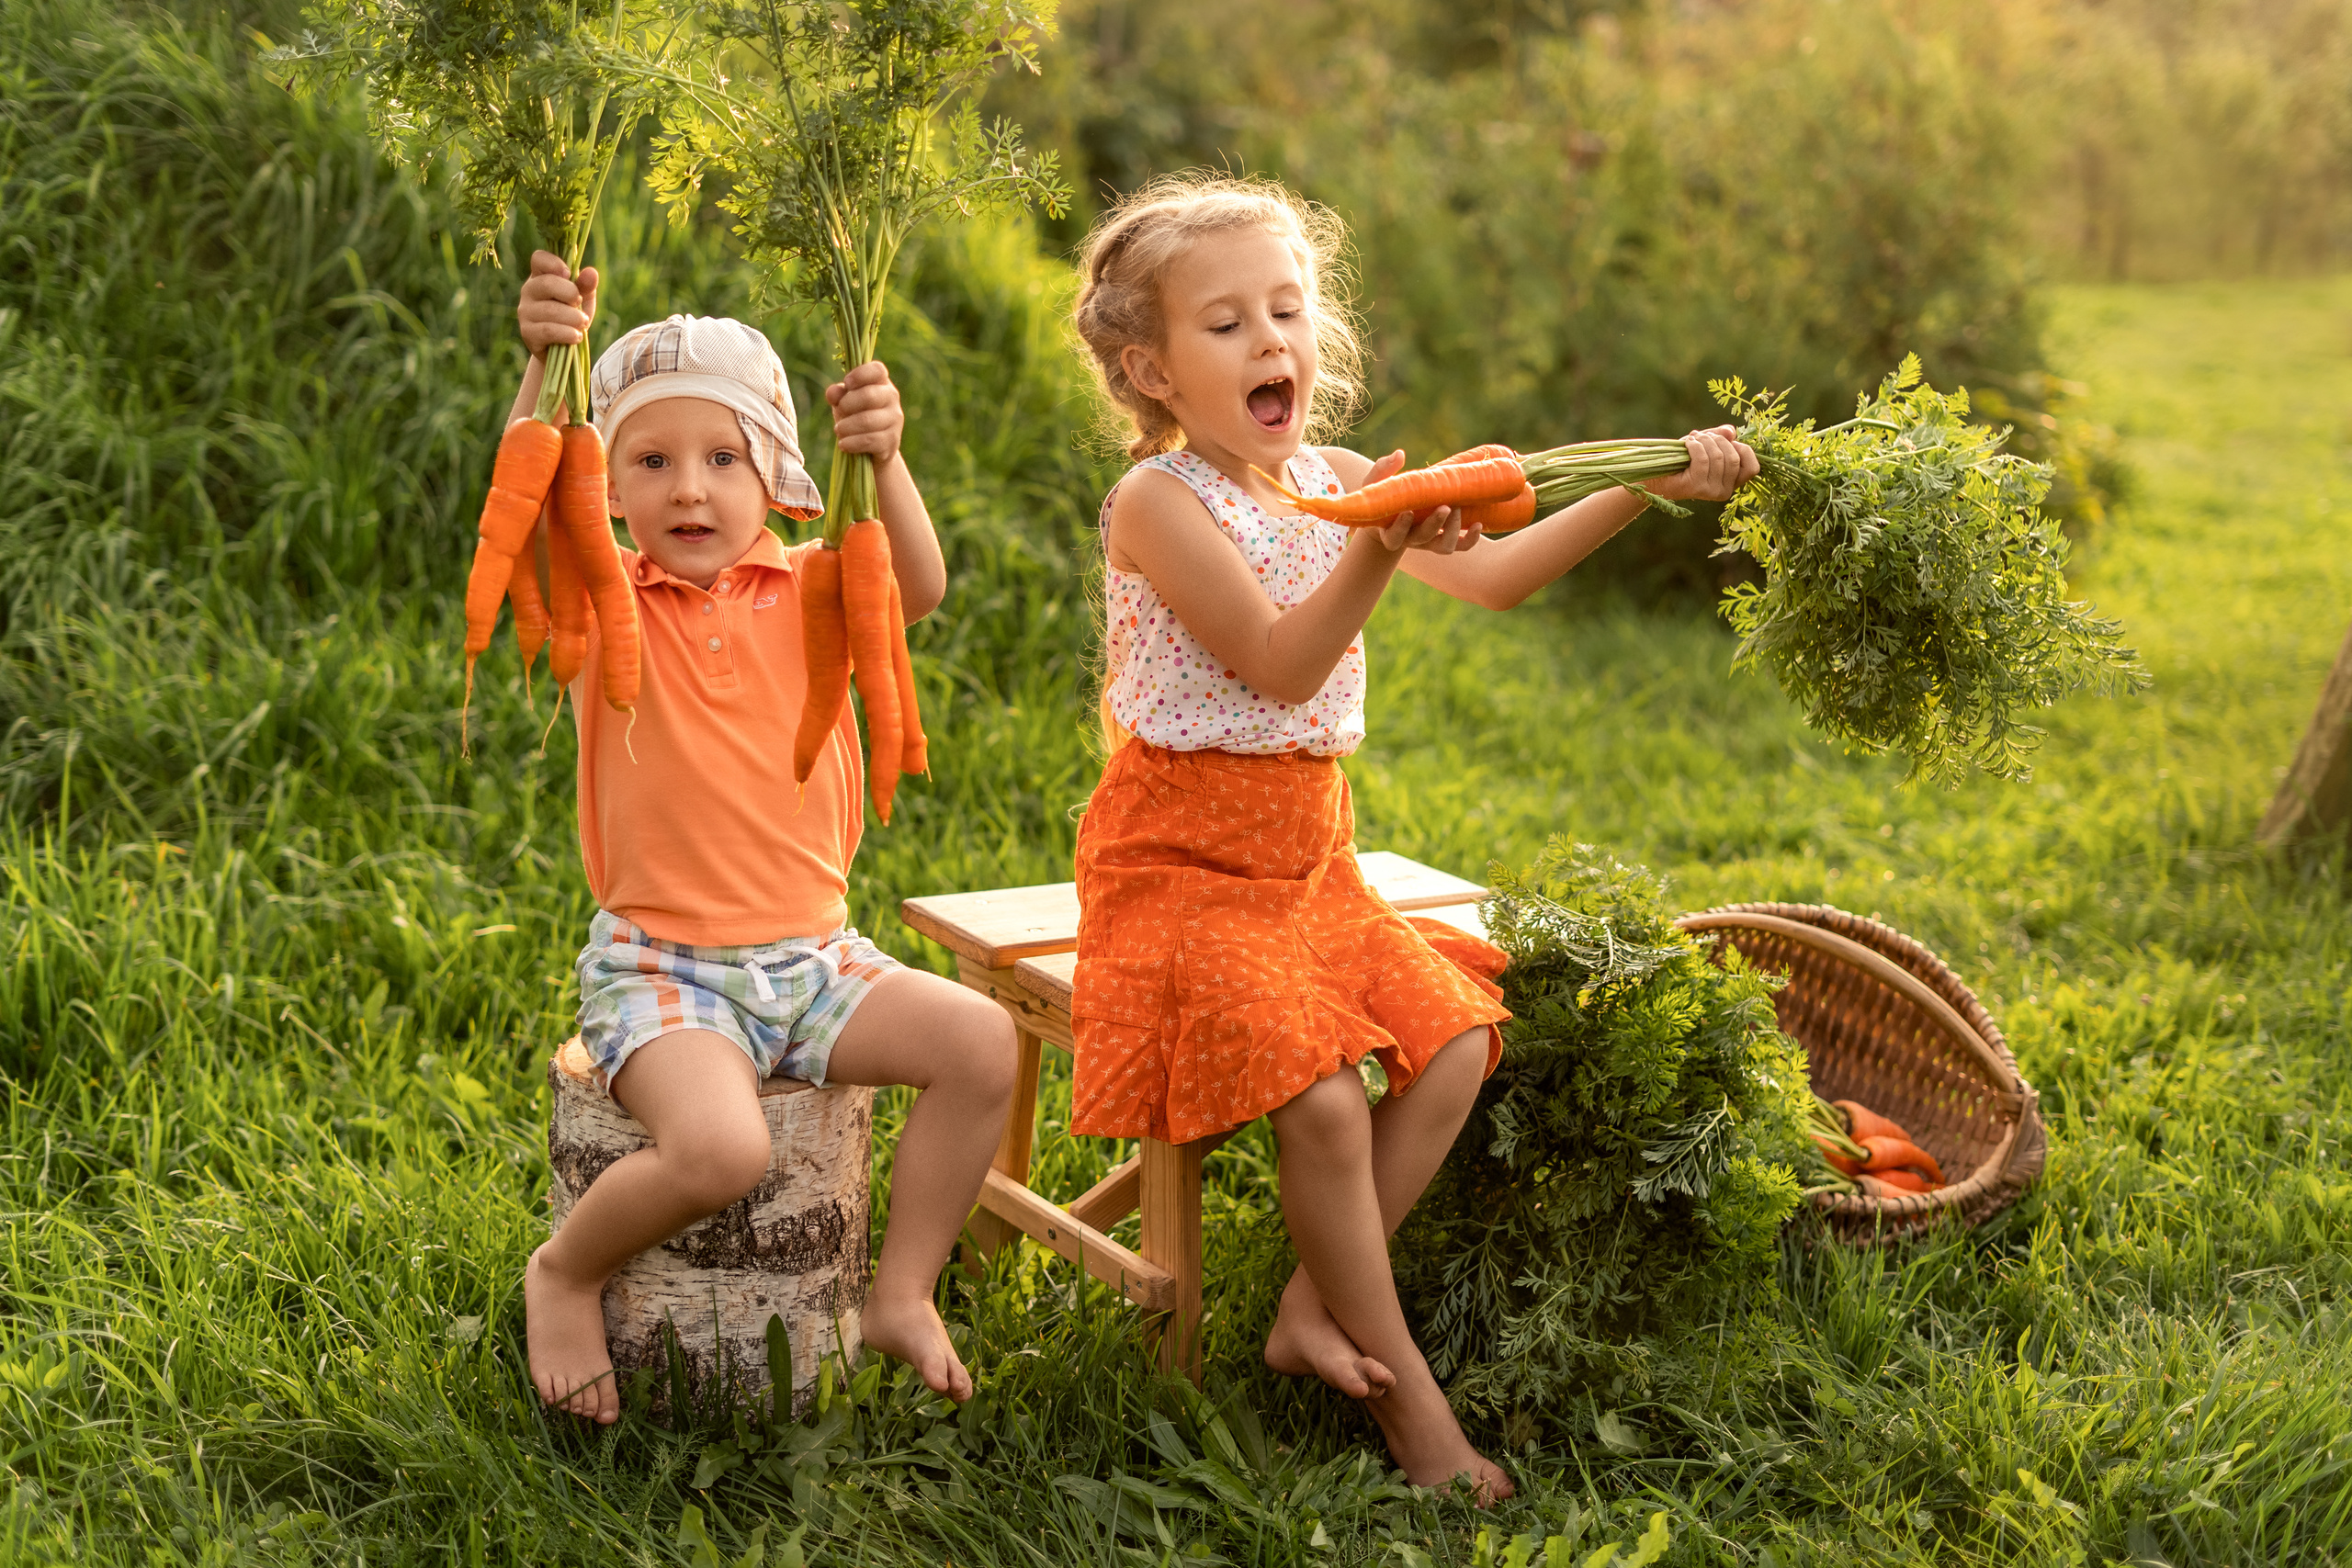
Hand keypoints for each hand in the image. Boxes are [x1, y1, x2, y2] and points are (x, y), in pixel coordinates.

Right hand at [518, 250, 597, 356]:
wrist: (562, 349)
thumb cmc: (572, 317)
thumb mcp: (582, 300)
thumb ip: (586, 286)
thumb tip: (591, 272)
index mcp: (541, 276)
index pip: (539, 258)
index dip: (554, 263)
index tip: (569, 274)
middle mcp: (529, 290)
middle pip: (546, 283)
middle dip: (570, 294)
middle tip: (580, 304)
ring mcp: (525, 311)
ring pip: (550, 310)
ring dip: (573, 318)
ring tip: (584, 324)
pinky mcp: (527, 332)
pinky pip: (548, 330)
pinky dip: (567, 334)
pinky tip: (577, 337)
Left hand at [826, 361, 904, 465]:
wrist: (872, 449)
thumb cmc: (856, 417)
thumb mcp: (844, 403)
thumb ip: (838, 395)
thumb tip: (832, 392)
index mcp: (881, 382)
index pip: (877, 370)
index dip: (860, 375)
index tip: (847, 383)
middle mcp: (892, 398)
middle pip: (869, 396)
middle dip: (847, 404)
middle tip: (840, 410)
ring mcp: (895, 419)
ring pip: (867, 420)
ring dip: (846, 426)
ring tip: (839, 430)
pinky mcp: (892, 441)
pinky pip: (869, 440)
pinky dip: (851, 443)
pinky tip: (843, 444)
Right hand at [1360, 449, 1483, 555]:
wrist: (1394, 514)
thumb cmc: (1384, 495)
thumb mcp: (1376, 482)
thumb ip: (1383, 469)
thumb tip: (1399, 454)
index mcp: (1390, 532)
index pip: (1394, 537)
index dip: (1401, 528)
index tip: (1408, 512)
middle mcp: (1411, 540)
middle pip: (1423, 538)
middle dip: (1435, 523)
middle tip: (1445, 506)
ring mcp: (1430, 542)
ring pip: (1444, 546)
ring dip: (1453, 530)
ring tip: (1458, 508)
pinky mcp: (1445, 539)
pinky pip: (1461, 546)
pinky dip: (1471, 539)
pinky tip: (1479, 524)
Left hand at [1644, 425, 1758, 502]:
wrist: (1657, 475)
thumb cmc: (1684, 459)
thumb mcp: (1707, 444)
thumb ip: (1722, 437)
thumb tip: (1731, 432)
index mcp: (1732, 483)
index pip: (1752, 468)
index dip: (1743, 450)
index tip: (1728, 440)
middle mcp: (1724, 491)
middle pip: (1734, 458)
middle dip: (1719, 440)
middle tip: (1703, 436)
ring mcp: (1711, 491)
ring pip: (1718, 457)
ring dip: (1704, 441)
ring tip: (1693, 439)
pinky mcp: (1696, 487)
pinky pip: (1703, 459)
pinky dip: (1695, 446)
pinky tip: (1687, 443)